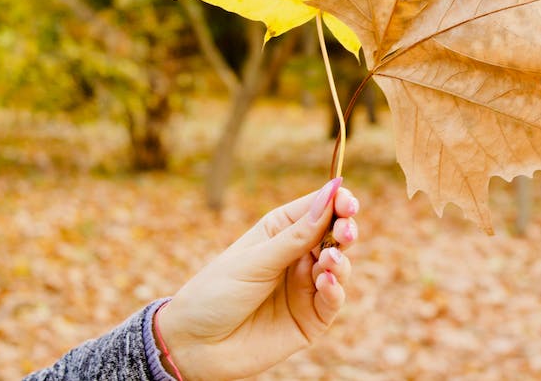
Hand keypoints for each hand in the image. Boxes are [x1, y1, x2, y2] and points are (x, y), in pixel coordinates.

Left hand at [155, 177, 358, 379]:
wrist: (193, 346)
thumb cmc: (216, 293)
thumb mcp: (255, 260)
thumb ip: (296, 235)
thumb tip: (331, 194)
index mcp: (280, 231)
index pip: (318, 208)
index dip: (337, 201)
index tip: (347, 201)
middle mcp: (297, 256)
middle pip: (335, 235)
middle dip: (345, 229)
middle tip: (344, 231)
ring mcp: (306, 287)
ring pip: (340, 266)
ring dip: (340, 261)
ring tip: (328, 261)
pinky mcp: (311, 318)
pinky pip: (333, 301)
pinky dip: (335, 290)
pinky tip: (325, 283)